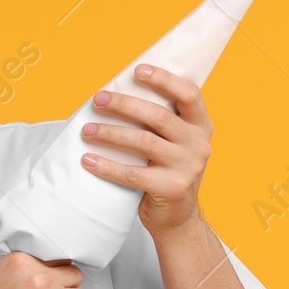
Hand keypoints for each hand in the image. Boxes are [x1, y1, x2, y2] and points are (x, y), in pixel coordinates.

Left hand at [79, 63, 211, 236]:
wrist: (178, 218)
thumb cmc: (167, 171)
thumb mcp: (174, 143)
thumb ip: (159, 121)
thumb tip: (118, 93)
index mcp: (200, 126)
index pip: (189, 94)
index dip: (164, 79)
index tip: (137, 70)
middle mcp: (199, 144)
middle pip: (158, 116)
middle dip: (124, 104)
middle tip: (98, 100)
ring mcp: (188, 167)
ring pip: (143, 142)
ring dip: (110, 133)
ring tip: (87, 131)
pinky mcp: (172, 188)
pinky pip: (133, 174)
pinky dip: (107, 166)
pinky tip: (88, 160)